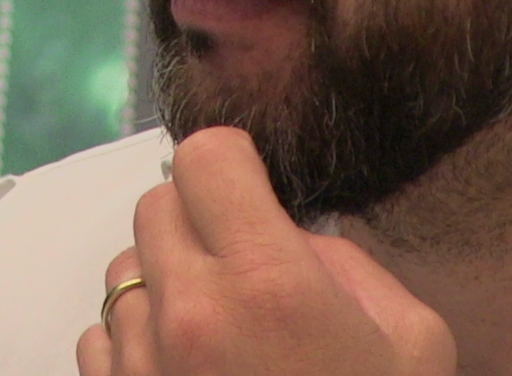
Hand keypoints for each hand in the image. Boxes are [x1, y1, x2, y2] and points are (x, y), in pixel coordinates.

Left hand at [76, 127, 454, 375]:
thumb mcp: (413, 343)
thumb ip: (348, 265)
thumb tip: (292, 235)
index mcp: (268, 283)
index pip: (204, 156)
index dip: (234, 167)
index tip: (254, 194)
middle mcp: (190, 315)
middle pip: (154, 205)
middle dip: (198, 221)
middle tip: (243, 264)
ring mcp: (141, 367)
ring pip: (122, 272)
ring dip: (163, 284)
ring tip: (219, 332)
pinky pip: (98, 339)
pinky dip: (134, 343)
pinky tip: (184, 373)